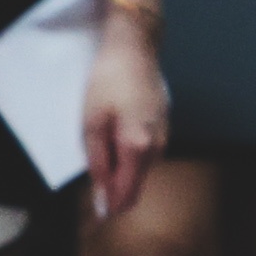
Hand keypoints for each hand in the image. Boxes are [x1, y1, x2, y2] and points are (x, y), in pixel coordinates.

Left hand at [82, 12, 170, 222]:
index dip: (106, 206)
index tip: (90, 208)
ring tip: (102, 146)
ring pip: (142, 170)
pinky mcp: (164, 123)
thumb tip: (102, 203)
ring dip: (122, 170)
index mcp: (139, 148)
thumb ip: (98, 166)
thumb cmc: (108, 82)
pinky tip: (116, 135)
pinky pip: (147, 153)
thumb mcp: (92, 125)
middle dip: (113, 188)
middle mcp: (158, 146)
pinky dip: (130, 155)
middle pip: (136, 186)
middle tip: (90, 170)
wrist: (134, 46)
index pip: (126, 195)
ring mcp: (165, 134)